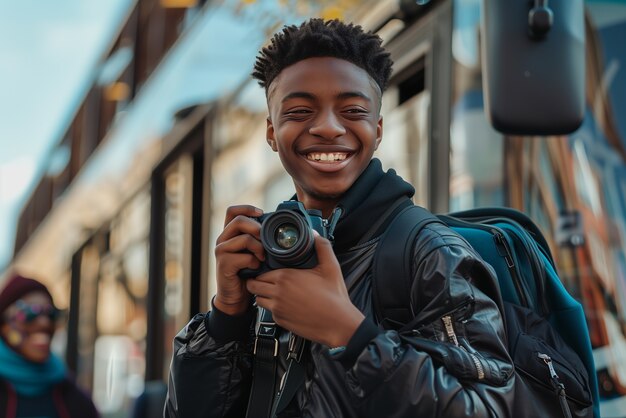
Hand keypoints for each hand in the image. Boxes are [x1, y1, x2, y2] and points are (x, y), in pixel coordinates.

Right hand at [214, 205, 264, 315]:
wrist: (236, 296)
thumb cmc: (247, 272)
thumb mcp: (253, 251)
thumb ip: (258, 238)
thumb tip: (274, 227)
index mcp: (229, 233)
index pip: (232, 211)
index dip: (247, 208)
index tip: (261, 213)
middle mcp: (222, 239)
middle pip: (239, 220)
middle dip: (257, 228)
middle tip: (266, 241)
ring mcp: (221, 251)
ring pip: (244, 238)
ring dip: (259, 248)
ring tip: (263, 257)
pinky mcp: (223, 264)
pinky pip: (244, 257)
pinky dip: (254, 262)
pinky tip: (255, 268)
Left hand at [246, 232, 364, 346]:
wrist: (338, 323)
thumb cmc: (334, 297)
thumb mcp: (331, 267)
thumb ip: (322, 247)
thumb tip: (315, 235)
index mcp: (286, 277)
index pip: (261, 272)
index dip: (263, 270)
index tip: (268, 270)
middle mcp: (277, 293)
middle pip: (254, 285)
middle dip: (257, 282)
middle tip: (266, 281)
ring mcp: (277, 308)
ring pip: (258, 300)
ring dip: (263, 295)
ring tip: (274, 292)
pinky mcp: (280, 321)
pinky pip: (269, 312)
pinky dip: (273, 308)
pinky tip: (285, 304)